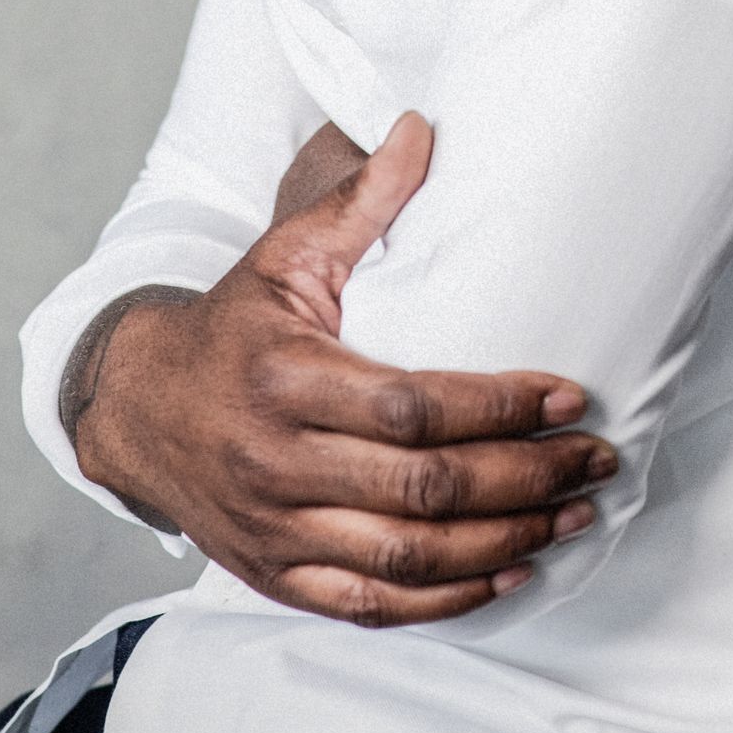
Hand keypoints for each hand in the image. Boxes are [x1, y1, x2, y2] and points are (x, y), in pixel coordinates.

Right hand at [70, 113, 618, 625]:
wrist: (138, 408)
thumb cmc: (233, 325)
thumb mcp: (285, 254)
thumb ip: (361, 199)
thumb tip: (423, 128)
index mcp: (285, 377)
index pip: (410, 407)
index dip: (498, 407)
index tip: (569, 396)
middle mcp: (277, 462)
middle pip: (421, 488)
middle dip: (524, 478)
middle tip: (593, 459)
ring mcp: (276, 529)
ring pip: (407, 557)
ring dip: (504, 543)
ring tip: (571, 514)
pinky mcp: (278, 575)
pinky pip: (371, 605)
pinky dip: (447, 599)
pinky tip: (509, 573)